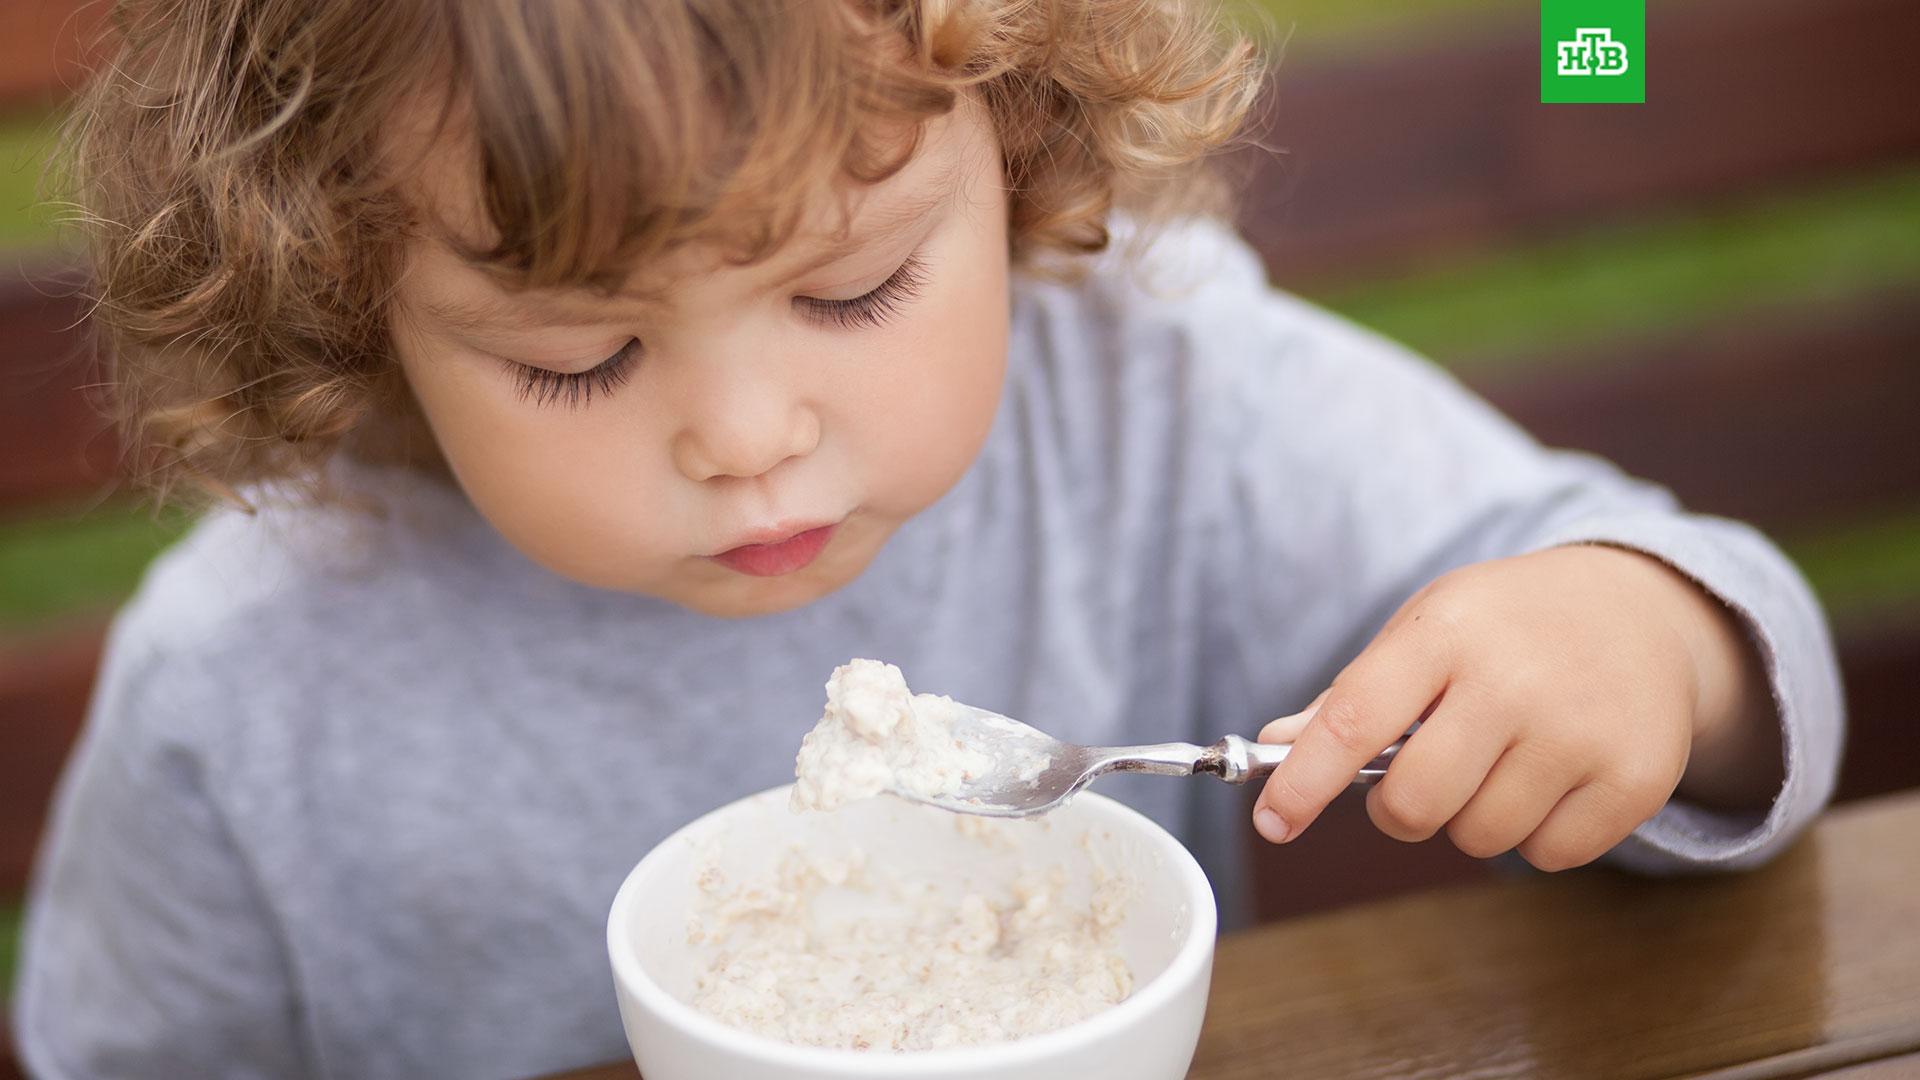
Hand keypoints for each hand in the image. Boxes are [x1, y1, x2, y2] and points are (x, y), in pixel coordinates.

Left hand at [1252, 545, 1776, 869]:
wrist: (1644, 610)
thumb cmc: (1509, 625)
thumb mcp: (1427, 628)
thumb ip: (1353, 695)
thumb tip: (1277, 747)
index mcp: (1445, 631)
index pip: (1354, 718)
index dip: (1304, 781)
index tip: (1273, 822)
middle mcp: (1513, 679)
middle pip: (1414, 803)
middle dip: (1400, 811)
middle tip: (1420, 779)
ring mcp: (1580, 731)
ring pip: (1479, 837)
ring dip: (1472, 819)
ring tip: (1501, 762)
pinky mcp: (1634, 778)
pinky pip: (1547, 855)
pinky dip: (1537, 834)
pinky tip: (1554, 778)